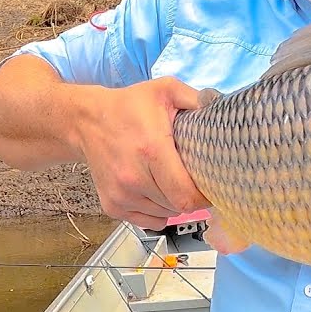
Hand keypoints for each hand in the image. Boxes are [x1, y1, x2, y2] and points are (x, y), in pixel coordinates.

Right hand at [72, 76, 211, 229]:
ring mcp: (121, 195)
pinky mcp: (112, 205)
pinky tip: (158, 190)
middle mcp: (133, 178)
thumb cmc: (130, 105)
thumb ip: (197, 98)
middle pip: (178, 206)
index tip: (213, 185)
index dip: (205, 196)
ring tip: (174, 180)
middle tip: (195, 179)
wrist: (87, 121)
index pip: (185, 195)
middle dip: (192, 196)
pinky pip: (148, 221)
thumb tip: (223, 106)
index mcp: (151, 150)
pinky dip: (159, 211)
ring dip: (175, 203)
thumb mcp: (166, 89)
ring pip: (164, 215)